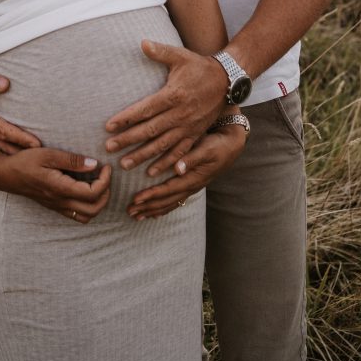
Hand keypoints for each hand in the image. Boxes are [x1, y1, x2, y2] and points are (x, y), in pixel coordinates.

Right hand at [0, 66, 40, 153]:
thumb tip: (5, 84)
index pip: (3, 131)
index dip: (20, 137)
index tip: (37, 144)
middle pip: (3, 145)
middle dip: (22, 152)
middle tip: (43, 157)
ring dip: (16, 155)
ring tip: (36, 161)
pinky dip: (9, 152)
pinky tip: (22, 156)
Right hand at [0, 147, 111, 223]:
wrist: (6, 175)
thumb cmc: (25, 161)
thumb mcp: (48, 154)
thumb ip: (72, 160)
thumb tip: (94, 164)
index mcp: (60, 188)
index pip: (93, 193)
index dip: (105, 180)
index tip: (106, 166)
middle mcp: (60, 202)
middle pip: (94, 209)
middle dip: (106, 193)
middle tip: (105, 175)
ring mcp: (57, 206)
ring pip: (86, 216)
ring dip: (98, 202)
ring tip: (97, 183)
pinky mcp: (54, 207)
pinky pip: (76, 215)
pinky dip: (87, 206)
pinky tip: (84, 189)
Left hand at [104, 40, 227, 173]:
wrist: (226, 81)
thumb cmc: (199, 67)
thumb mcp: (180, 56)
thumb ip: (160, 51)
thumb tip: (142, 42)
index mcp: (173, 95)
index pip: (145, 109)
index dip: (126, 118)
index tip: (108, 126)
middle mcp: (180, 114)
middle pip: (150, 130)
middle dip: (128, 140)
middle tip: (108, 148)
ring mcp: (188, 127)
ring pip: (162, 145)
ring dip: (143, 156)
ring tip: (125, 164)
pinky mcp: (195, 134)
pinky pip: (179, 153)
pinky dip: (165, 163)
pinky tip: (152, 172)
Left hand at [126, 123, 246, 219]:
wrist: (231, 146)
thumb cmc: (218, 145)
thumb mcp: (206, 149)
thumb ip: (191, 158)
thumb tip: (178, 168)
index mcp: (193, 178)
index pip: (167, 190)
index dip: (151, 195)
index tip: (135, 199)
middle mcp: (191, 186)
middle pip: (166, 201)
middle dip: (147, 206)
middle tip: (129, 211)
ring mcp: (191, 187)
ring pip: (169, 203)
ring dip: (152, 209)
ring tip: (136, 215)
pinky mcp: (191, 184)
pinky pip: (174, 200)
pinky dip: (162, 207)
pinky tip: (152, 212)